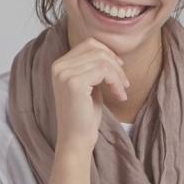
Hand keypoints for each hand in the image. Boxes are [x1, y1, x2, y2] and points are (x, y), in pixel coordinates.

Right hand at [51, 38, 128, 152]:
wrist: (76, 139)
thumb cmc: (85, 114)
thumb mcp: (89, 84)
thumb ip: (93, 66)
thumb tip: (110, 51)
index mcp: (59, 64)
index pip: (89, 43)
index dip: (108, 53)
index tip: (119, 69)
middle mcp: (58, 66)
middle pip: (97, 50)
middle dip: (116, 65)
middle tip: (124, 83)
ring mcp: (64, 73)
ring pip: (103, 60)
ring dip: (118, 75)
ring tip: (122, 91)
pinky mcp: (74, 83)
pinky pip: (104, 71)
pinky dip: (116, 82)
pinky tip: (119, 96)